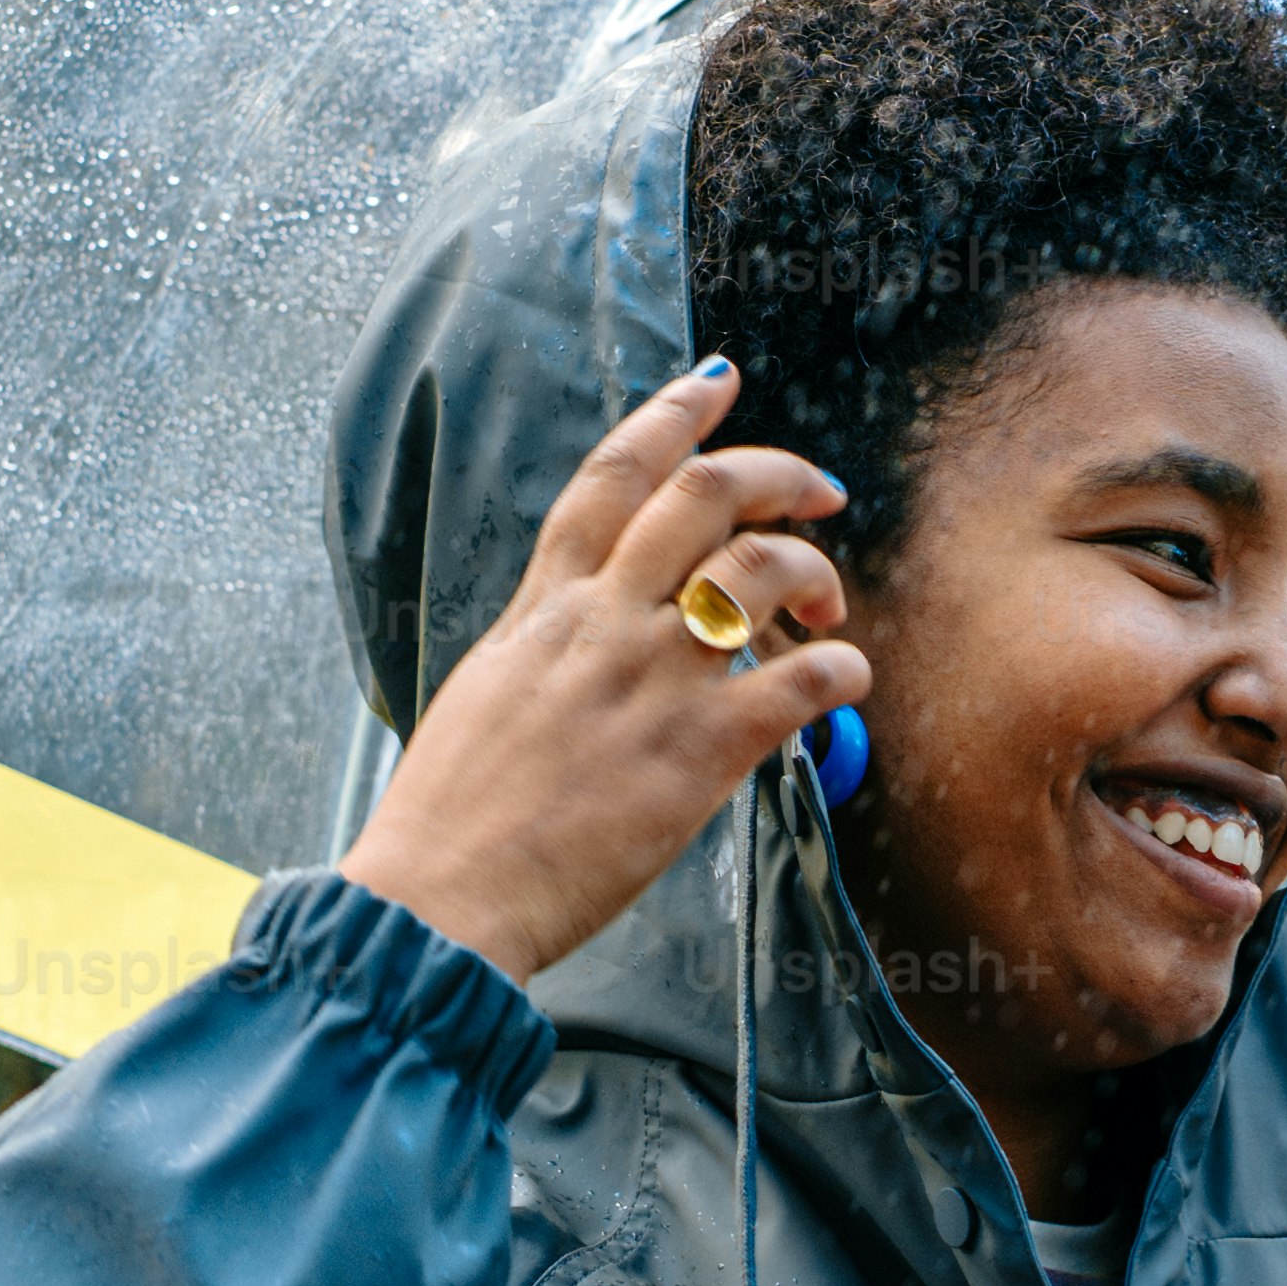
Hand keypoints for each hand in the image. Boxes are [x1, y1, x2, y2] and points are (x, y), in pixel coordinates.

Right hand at [335, 357, 865, 979]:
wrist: (442, 898)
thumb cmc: (453, 818)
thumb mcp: (487, 696)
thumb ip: (546, 651)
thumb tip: (585, 635)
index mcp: (544, 610)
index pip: (612, 479)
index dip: (671, 419)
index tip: (716, 387)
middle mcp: (602, 624)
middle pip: (704, 494)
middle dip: (779, 475)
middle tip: (820, 496)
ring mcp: (653, 680)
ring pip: (761, 568)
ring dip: (816, 575)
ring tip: (827, 612)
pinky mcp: (699, 751)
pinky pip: (802, 682)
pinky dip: (842, 670)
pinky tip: (845, 683)